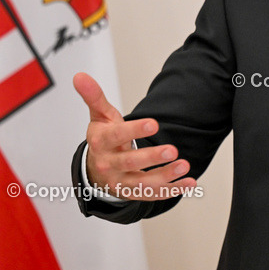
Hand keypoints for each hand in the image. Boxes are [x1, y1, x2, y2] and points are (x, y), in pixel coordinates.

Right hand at [73, 72, 195, 200]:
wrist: (95, 169)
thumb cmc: (104, 137)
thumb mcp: (99, 115)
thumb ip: (93, 96)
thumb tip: (79, 75)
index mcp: (101, 142)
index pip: (117, 135)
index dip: (135, 130)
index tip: (154, 123)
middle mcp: (109, 164)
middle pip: (131, 162)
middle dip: (152, 157)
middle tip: (173, 150)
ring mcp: (120, 181)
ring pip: (142, 182)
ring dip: (165, 176)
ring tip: (184, 166)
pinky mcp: (131, 193)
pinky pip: (152, 194)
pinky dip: (171, 190)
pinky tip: (189, 183)